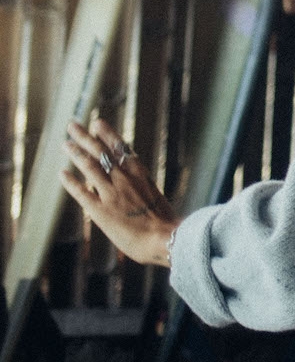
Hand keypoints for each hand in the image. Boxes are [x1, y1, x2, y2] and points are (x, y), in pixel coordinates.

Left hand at [61, 116, 179, 267]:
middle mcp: (124, 178)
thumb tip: (138, 188)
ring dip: (76, 153)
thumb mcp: (155, 198)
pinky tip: (62, 173)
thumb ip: (142, 190)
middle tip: (72, 125)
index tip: (97, 123)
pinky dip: (71, 182)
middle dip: (85, 137)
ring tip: (65, 143)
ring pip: (90, 166)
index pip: (120, 147)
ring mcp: (112, 193)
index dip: (107, 134)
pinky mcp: (101, 211)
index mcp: (140, 173)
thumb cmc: (166, 223)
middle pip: (101, 151)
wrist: (166, 238)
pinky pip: (81, 193)